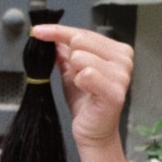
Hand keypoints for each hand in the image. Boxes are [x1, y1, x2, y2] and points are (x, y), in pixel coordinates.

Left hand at [30, 24, 133, 161]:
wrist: (92, 130)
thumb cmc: (86, 102)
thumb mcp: (70, 72)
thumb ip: (64, 52)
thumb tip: (52, 37)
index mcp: (117, 50)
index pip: (82, 32)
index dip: (57, 31)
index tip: (37, 31)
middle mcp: (123, 59)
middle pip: (80, 40)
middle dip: (69, 57)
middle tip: (75, 75)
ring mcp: (122, 74)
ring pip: (80, 57)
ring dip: (74, 72)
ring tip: (83, 86)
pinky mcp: (115, 91)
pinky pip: (86, 75)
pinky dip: (79, 82)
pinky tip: (87, 92)